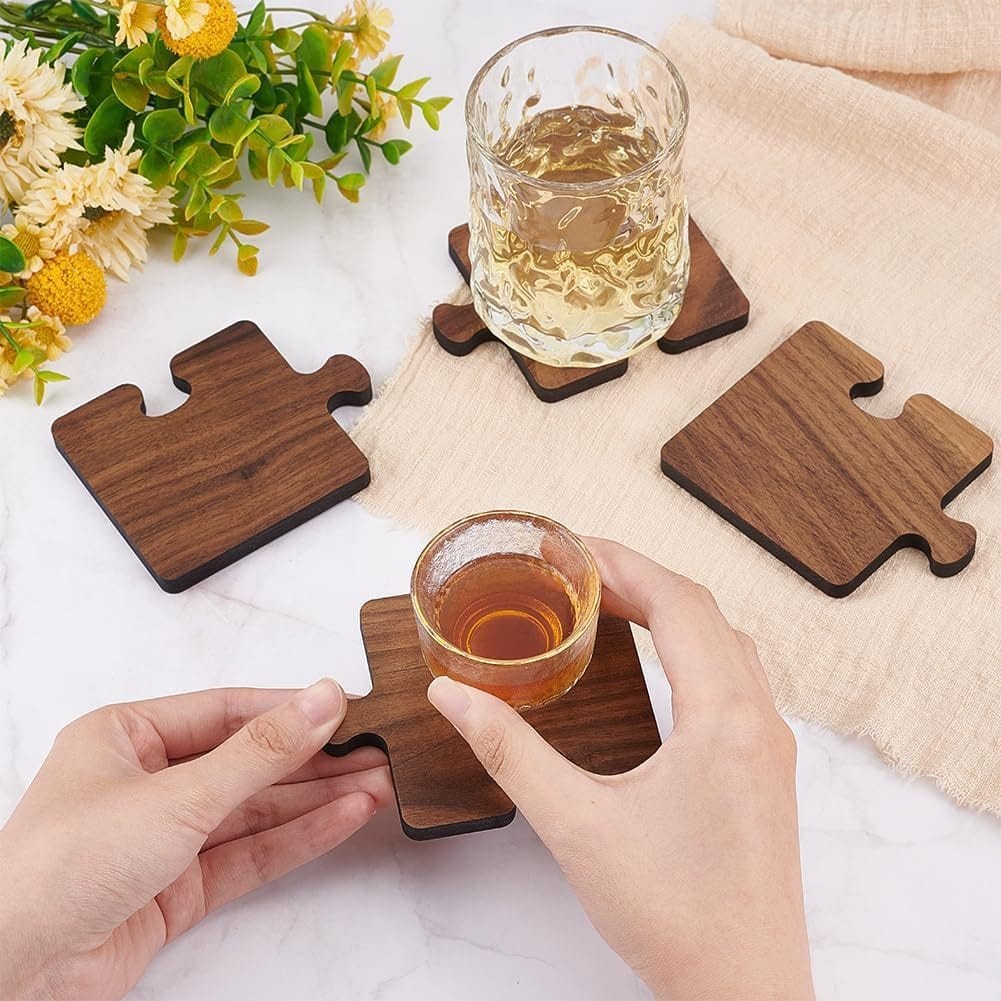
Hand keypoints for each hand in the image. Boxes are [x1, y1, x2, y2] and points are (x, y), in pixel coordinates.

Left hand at [0, 680, 392, 999]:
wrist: (16, 975)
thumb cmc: (65, 867)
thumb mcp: (176, 794)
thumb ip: (260, 751)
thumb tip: (322, 699)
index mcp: (125, 736)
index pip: (227, 710)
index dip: (290, 709)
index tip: (347, 707)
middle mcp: (146, 782)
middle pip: (248, 762)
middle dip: (314, 760)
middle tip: (376, 750)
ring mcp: (163, 838)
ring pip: (255, 810)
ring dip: (318, 799)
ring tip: (379, 784)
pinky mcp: (178, 889)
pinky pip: (249, 854)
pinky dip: (299, 837)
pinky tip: (345, 818)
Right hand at [428, 539, 813, 1000]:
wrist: (743, 993)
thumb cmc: (673, 914)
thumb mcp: (576, 825)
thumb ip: (509, 751)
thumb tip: (451, 695)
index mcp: (726, 718)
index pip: (679, 603)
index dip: (624, 564)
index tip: (572, 550)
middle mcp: (761, 721)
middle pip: (706, 614)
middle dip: (642, 580)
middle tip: (579, 573)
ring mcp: (772, 748)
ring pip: (728, 645)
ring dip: (673, 612)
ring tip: (612, 607)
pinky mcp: (766, 774)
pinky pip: (737, 680)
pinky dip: (693, 649)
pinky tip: (658, 668)